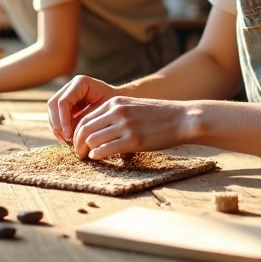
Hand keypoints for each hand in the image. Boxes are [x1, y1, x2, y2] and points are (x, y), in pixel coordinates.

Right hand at [47, 75, 121, 144]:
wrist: (122, 107)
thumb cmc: (117, 109)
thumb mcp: (104, 113)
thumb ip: (87, 120)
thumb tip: (70, 136)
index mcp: (80, 83)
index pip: (63, 101)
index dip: (63, 120)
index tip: (70, 136)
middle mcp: (70, 86)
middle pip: (53, 105)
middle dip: (58, 124)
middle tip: (67, 140)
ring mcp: (66, 95)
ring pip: (52, 112)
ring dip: (57, 128)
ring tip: (68, 142)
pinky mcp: (66, 105)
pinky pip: (56, 117)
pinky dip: (60, 129)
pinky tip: (68, 139)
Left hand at [70, 97, 192, 159]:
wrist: (183, 118)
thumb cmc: (159, 116)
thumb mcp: (133, 107)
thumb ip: (116, 114)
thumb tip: (99, 130)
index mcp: (115, 103)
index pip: (86, 118)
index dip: (78, 132)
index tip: (78, 142)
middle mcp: (117, 112)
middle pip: (85, 128)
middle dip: (77, 143)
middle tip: (78, 153)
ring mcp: (125, 126)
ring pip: (92, 139)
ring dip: (86, 151)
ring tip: (86, 157)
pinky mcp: (133, 140)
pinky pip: (106, 149)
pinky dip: (97, 155)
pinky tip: (97, 158)